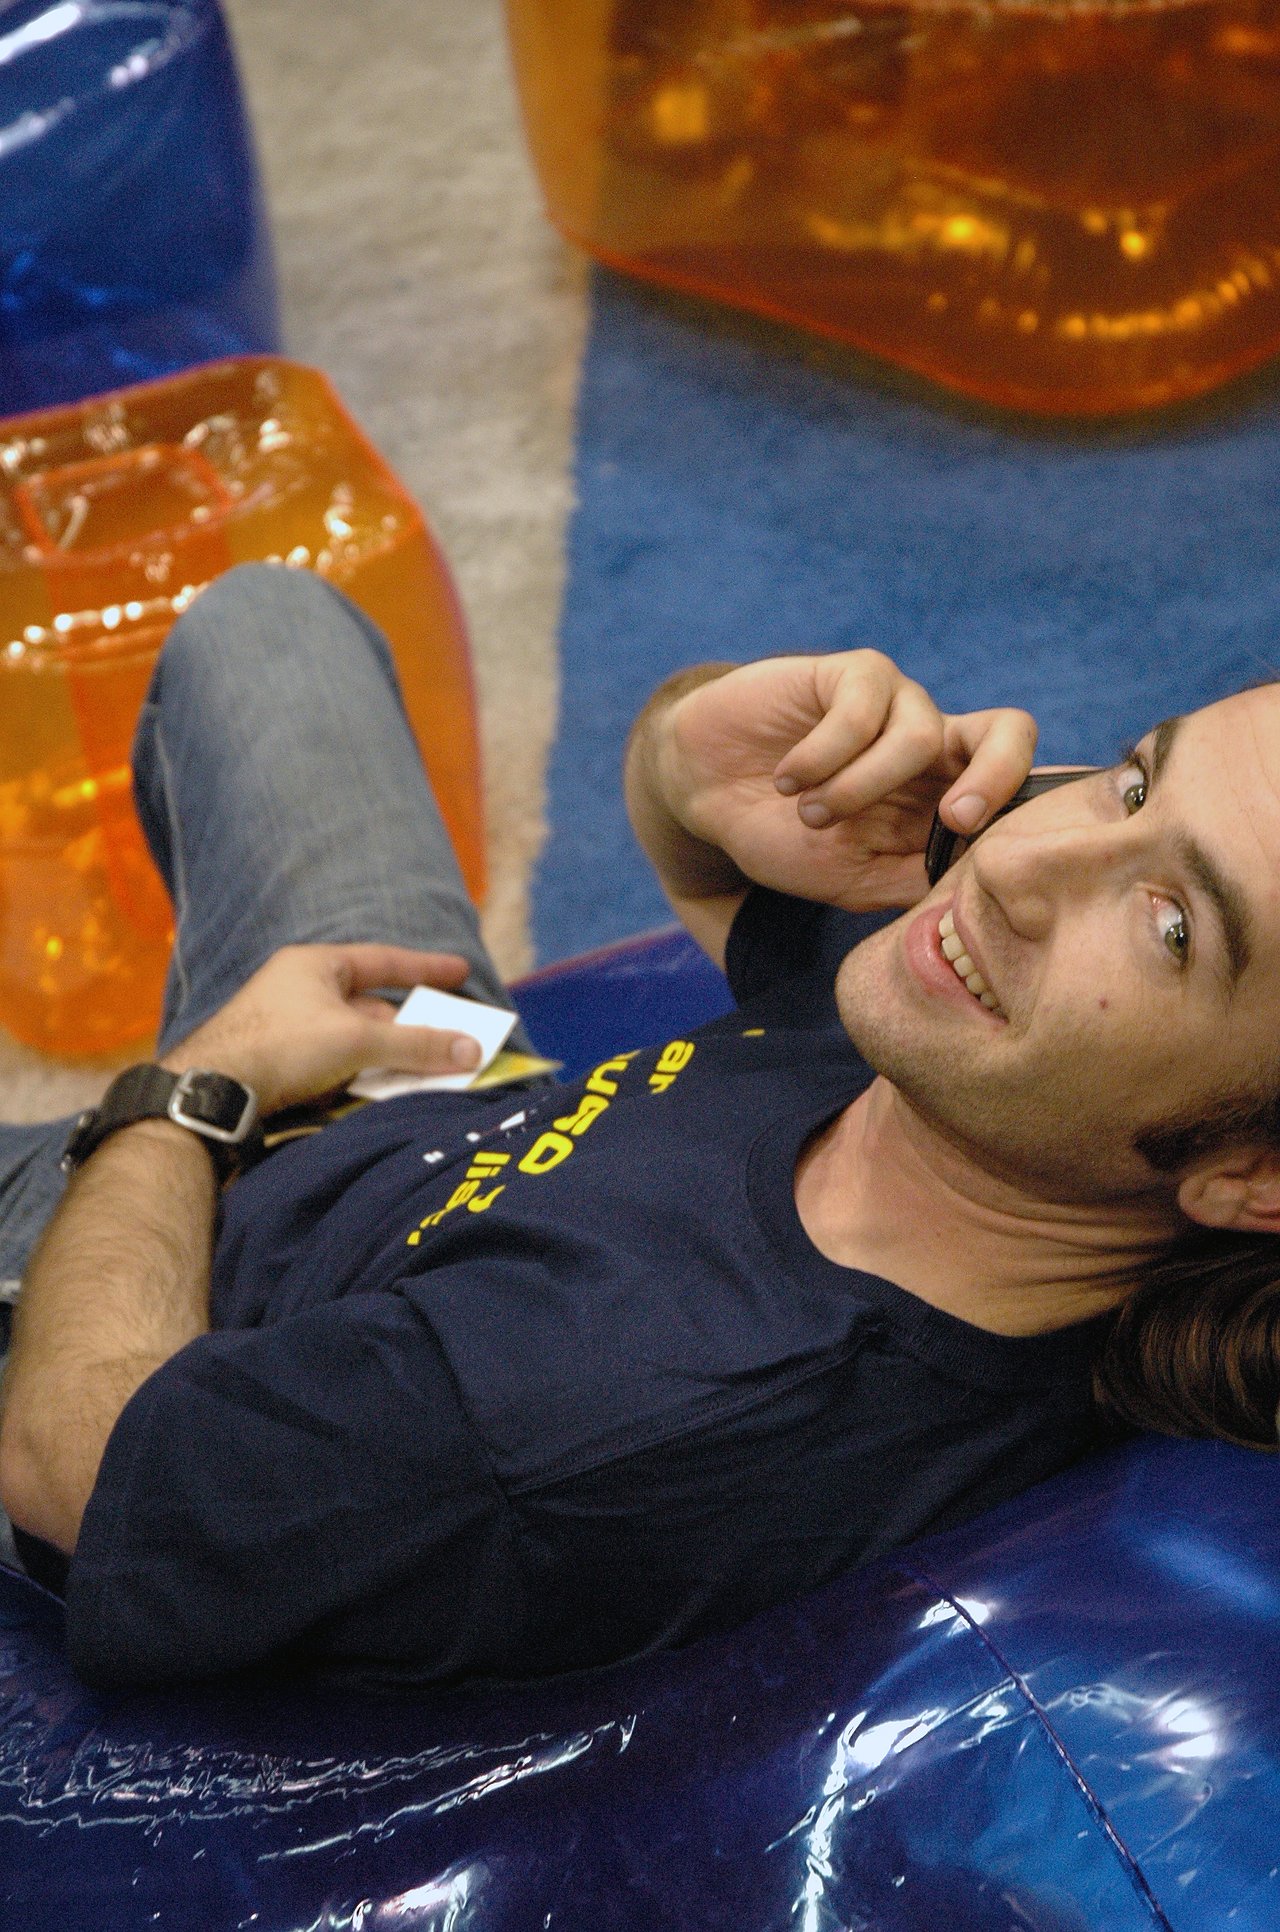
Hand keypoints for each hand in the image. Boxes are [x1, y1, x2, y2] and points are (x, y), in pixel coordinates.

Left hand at [160, 944, 483, 1115]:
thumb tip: (471, 1049)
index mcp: (314, 965)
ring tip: (423, 1074)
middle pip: (371, 1007)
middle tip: (450, 1042)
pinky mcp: (278, 1063)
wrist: (213, 1091)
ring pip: (353, 1039)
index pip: (382, 961)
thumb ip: (416, 1044)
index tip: (460, 972)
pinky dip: (361, 1074)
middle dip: (410, 1027)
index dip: (425, 968)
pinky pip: (334, 1063)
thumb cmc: (281, 1046)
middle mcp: (299, 990)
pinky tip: (378, 1092)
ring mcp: (286, 1028)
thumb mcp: (358, 1041)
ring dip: (387, 1056)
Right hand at [659, 651, 1036, 909]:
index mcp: (942, 794)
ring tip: (810, 814)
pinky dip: (822, 756)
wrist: (702, 792)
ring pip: (918, 737)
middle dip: (995, 775)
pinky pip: (861, 710)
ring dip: (860, 788)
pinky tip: (785, 779)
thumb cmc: (780, 837)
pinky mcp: (849, 673)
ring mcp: (892, 703)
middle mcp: (930, 743)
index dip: (1012, 814)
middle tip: (954, 817)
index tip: (973, 854)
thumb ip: (911, 878)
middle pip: (1008, 732)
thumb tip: (975, 885)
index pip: (1013, 789)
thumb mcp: (850, 878)